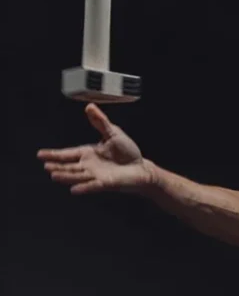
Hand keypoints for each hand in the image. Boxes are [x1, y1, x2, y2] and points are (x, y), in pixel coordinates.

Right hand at [37, 103, 152, 194]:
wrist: (141, 167)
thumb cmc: (128, 152)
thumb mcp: (113, 133)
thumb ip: (101, 122)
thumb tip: (89, 106)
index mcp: (88, 153)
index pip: (68, 153)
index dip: (54, 154)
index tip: (40, 154)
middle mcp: (89, 166)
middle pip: (69, 167)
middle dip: (58, 166)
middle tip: (46, 166)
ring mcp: (96, 176)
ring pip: (78, 176)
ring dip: (66, 176)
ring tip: (54, 175)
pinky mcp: (106, 184)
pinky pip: (93, 186)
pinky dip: (84, 187)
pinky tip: (74, 189)